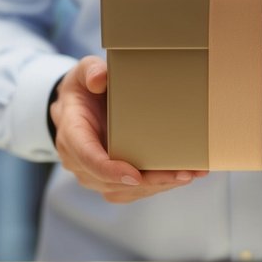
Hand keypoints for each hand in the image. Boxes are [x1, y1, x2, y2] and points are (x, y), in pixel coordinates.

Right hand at [50, 56, 206, 202]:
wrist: (78, 106)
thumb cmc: (82, 89)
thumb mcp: (83, 72)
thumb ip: (91, 71)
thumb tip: (100, 79)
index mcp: (72, 134)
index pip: (88, 157)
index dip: (110, 170)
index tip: (135, 175)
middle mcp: (79, 161)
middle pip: (111, 181)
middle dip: (149, 180)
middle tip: (182, 174)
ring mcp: (93, 175)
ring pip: (125, 190)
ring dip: (158, 185)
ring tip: (189, 174)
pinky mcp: (109, 180)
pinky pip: (132, 191)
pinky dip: (157, 186)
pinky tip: (181, 176)